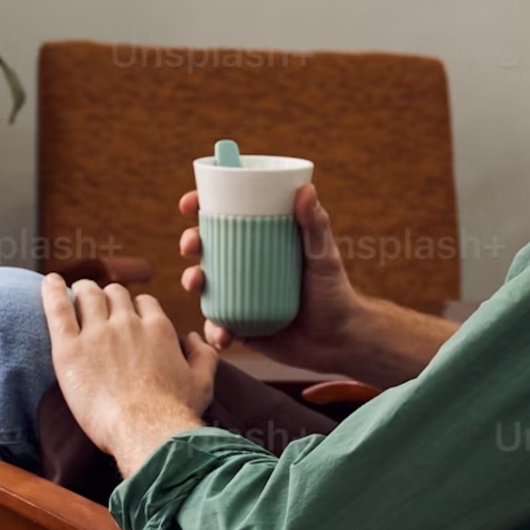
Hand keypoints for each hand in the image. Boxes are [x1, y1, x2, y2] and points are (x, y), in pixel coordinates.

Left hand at [38, 271, 215, 473]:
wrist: (145, 432)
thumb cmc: (174, 414)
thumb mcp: (202, 384)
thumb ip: (203, 355)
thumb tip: (194, 338)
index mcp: (158, 329)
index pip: (144, 303)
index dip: (135, 309)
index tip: (129, 319)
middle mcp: (128, 323)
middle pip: (114, 294)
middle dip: (108, 298)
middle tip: (98, 308)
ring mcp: (97, 333)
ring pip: (88, 295)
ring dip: (84, 292)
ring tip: (77, 295)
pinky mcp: (70, 348)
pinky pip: (58, 308)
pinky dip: (53, 291)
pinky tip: (50, 282)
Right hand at [177, 179, 367, 356]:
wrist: (339, 340)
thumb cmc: (335, 292)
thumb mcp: (324, 256)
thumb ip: (315, 225)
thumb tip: (306, 189)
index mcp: (259, 242)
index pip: (225, 219)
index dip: (201, 207)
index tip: (190, 203)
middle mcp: (244, 266)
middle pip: (206, 248)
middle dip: (191, 242)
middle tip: (191, 245)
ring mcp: (238, 296)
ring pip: (204, 285)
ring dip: (191, 280)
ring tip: (196, 283)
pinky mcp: (239, 327)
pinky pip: (217, 326)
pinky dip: (214, 330)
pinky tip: (221, 333)